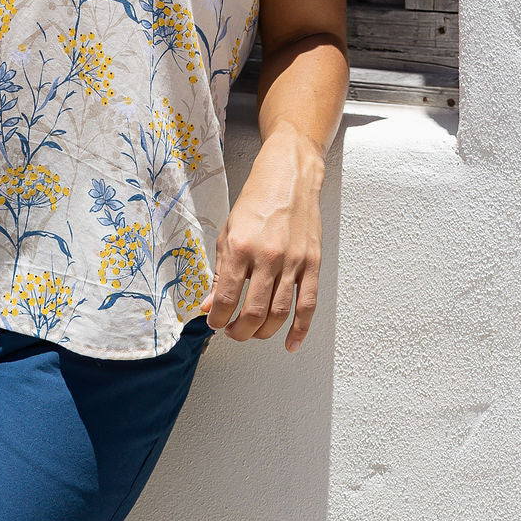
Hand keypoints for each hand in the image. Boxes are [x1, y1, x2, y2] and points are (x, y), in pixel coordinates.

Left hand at [201, 125, 322, 352]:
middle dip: (239, 331)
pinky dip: (300, 330)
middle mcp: (268, 256)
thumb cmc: (256, 202)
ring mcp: (294, 262)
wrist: (289, 177)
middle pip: (253, 312)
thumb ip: (220, 271)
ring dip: (263, 332)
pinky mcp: (313, 264)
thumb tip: (208, 304)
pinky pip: (308, 305)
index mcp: (241, 247)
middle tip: (232, 332)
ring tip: (252, 333)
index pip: (226, 296)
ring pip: (279, 313)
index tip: (213, 323)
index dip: (217, 318)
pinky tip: (290, 343)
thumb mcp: (228, 233)